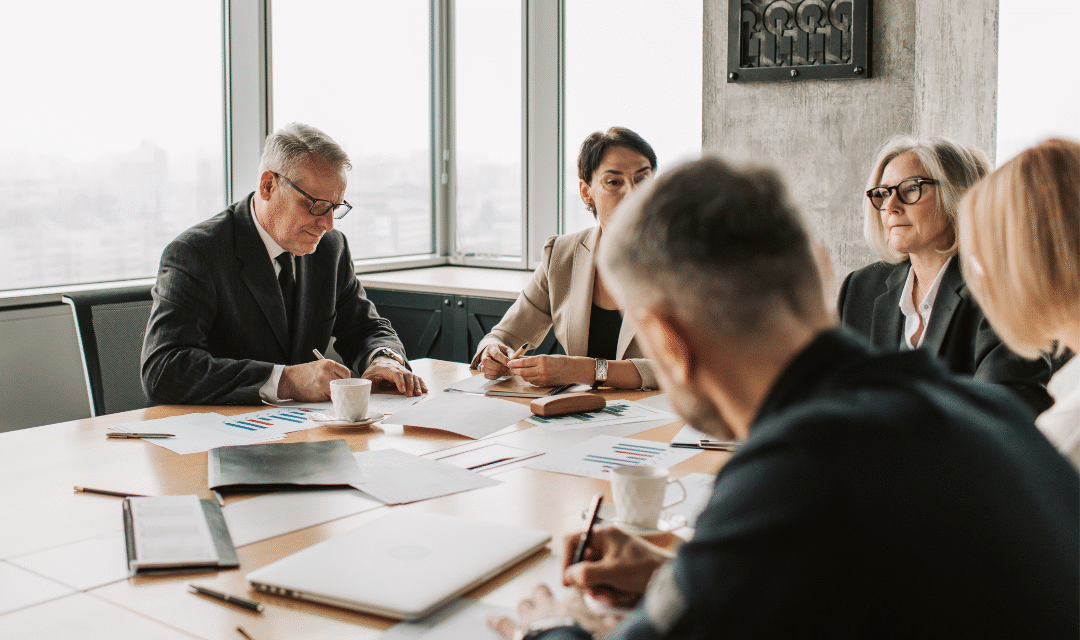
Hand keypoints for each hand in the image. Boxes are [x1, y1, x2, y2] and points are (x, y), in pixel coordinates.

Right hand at [278, 359, 351, 400]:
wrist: (289, 380)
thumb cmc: (303, 374)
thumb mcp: (319, 367)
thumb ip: (332, 372)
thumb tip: (346, 381)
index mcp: (329, 363)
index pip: (346, 373)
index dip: (345, 380)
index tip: (343, 384)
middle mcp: (327, 371)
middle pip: (344, 382)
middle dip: (341, 387)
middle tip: (336, 390)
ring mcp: (324, 381)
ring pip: (338, 390)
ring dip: (334, 393)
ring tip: (325, 391)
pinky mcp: (320, 391)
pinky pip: (331, 397)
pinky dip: (328, 398)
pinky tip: (321, 395)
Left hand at [362, 357, 427, 395]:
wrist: (382, 361)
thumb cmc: (374, 371)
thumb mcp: (367, 376)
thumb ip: (365, 383)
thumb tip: (363, 391)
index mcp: (387, 369)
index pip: (395, 374)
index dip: (400, 381)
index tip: (402, 390)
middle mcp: (398, 369)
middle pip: (406, 375)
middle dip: (410, 385)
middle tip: (410, 395)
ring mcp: (404, 371)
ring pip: (413, 376)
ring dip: (417, 385)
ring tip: (419, 394)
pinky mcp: (408, 374)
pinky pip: (416, 378)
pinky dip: (422, 383)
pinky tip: (425, 389)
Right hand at [478, 344, 514, 378]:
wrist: (497, 355)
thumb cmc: (503, 352)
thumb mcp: (508, 350)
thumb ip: (511, 355)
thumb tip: (513, 361)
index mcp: (491, 348)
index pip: (495, 354)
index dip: (503, 359)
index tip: (509, 363)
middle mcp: (484, 355)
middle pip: (486, 361)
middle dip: (498, 367)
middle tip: (506, 368)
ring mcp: (482, 363)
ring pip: (485, 369)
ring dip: (496, 372)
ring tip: (503, 370)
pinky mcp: (483, 370)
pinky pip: (486, 375)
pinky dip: (494, 376)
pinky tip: (499, 373)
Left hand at [487, 584, 620, 639]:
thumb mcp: (609, 632)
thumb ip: (616, 624)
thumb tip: (623, 619)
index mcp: (574, 607)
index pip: (574, 591)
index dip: (573, 590)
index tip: (573, 589)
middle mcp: (551, 607)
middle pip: (543, 591)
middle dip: (543, 593)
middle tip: (544, 595)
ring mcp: (533, 618)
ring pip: (525, 603)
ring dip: (525, 606)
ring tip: (526, 606)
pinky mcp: (517, 632)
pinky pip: (503, 623)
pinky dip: (496, 621)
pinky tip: (489, 619)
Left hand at [507, 355, 592, 386]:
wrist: (573, 370)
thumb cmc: (561, 361)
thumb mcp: (546, 356)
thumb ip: (532, 358)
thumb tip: (520, 357)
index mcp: (542, 360)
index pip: (523, 362)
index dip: (514, 363)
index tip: (509, 362)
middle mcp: (542, 370)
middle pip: (522, 372)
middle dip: (515, 370)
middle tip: (511, 367)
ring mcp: (543, 378)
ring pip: (526, 378)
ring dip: (521, 375)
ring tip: (519, 371)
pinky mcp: (544, 384)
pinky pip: (532, 382)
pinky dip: (528, 379)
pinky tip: (528, 375)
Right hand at [561, 526, 671, 608]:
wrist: (669, 578)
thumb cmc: (645, 568)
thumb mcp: (612, 572)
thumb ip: (586, 573)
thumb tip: (567, 576)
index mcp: (603, 534)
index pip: (572, 541)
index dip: (566, 559)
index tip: (567, 580)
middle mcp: (605, 543)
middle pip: (581, 562)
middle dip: (588, 581)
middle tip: (596, 591)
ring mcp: (611, 557)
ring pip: (591, 576)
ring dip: (600, 589)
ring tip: (613, 594)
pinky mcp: (617, 570)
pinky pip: (603, 582)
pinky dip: (609, 591)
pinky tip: (621, 594)